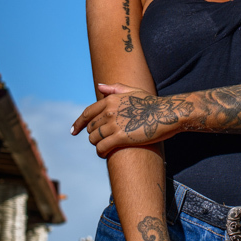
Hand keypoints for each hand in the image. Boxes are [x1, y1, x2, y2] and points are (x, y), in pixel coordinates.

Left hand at [71, 84, 191, 154]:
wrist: (167, 113)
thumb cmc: (151, 103)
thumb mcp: (133, 91)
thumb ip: (114, 88)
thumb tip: (99, 86)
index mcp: (110, 100)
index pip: (87, 113)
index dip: (78, 123)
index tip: (73, 131)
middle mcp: (109, 111)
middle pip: (90, 128)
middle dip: (93, 135)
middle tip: (101, 141)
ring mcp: (114, 124)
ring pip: (94, 139)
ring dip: (97, 145)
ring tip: (106, 147)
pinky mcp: (120, 137)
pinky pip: (101, 148)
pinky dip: (101, 152)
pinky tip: (105, 154)